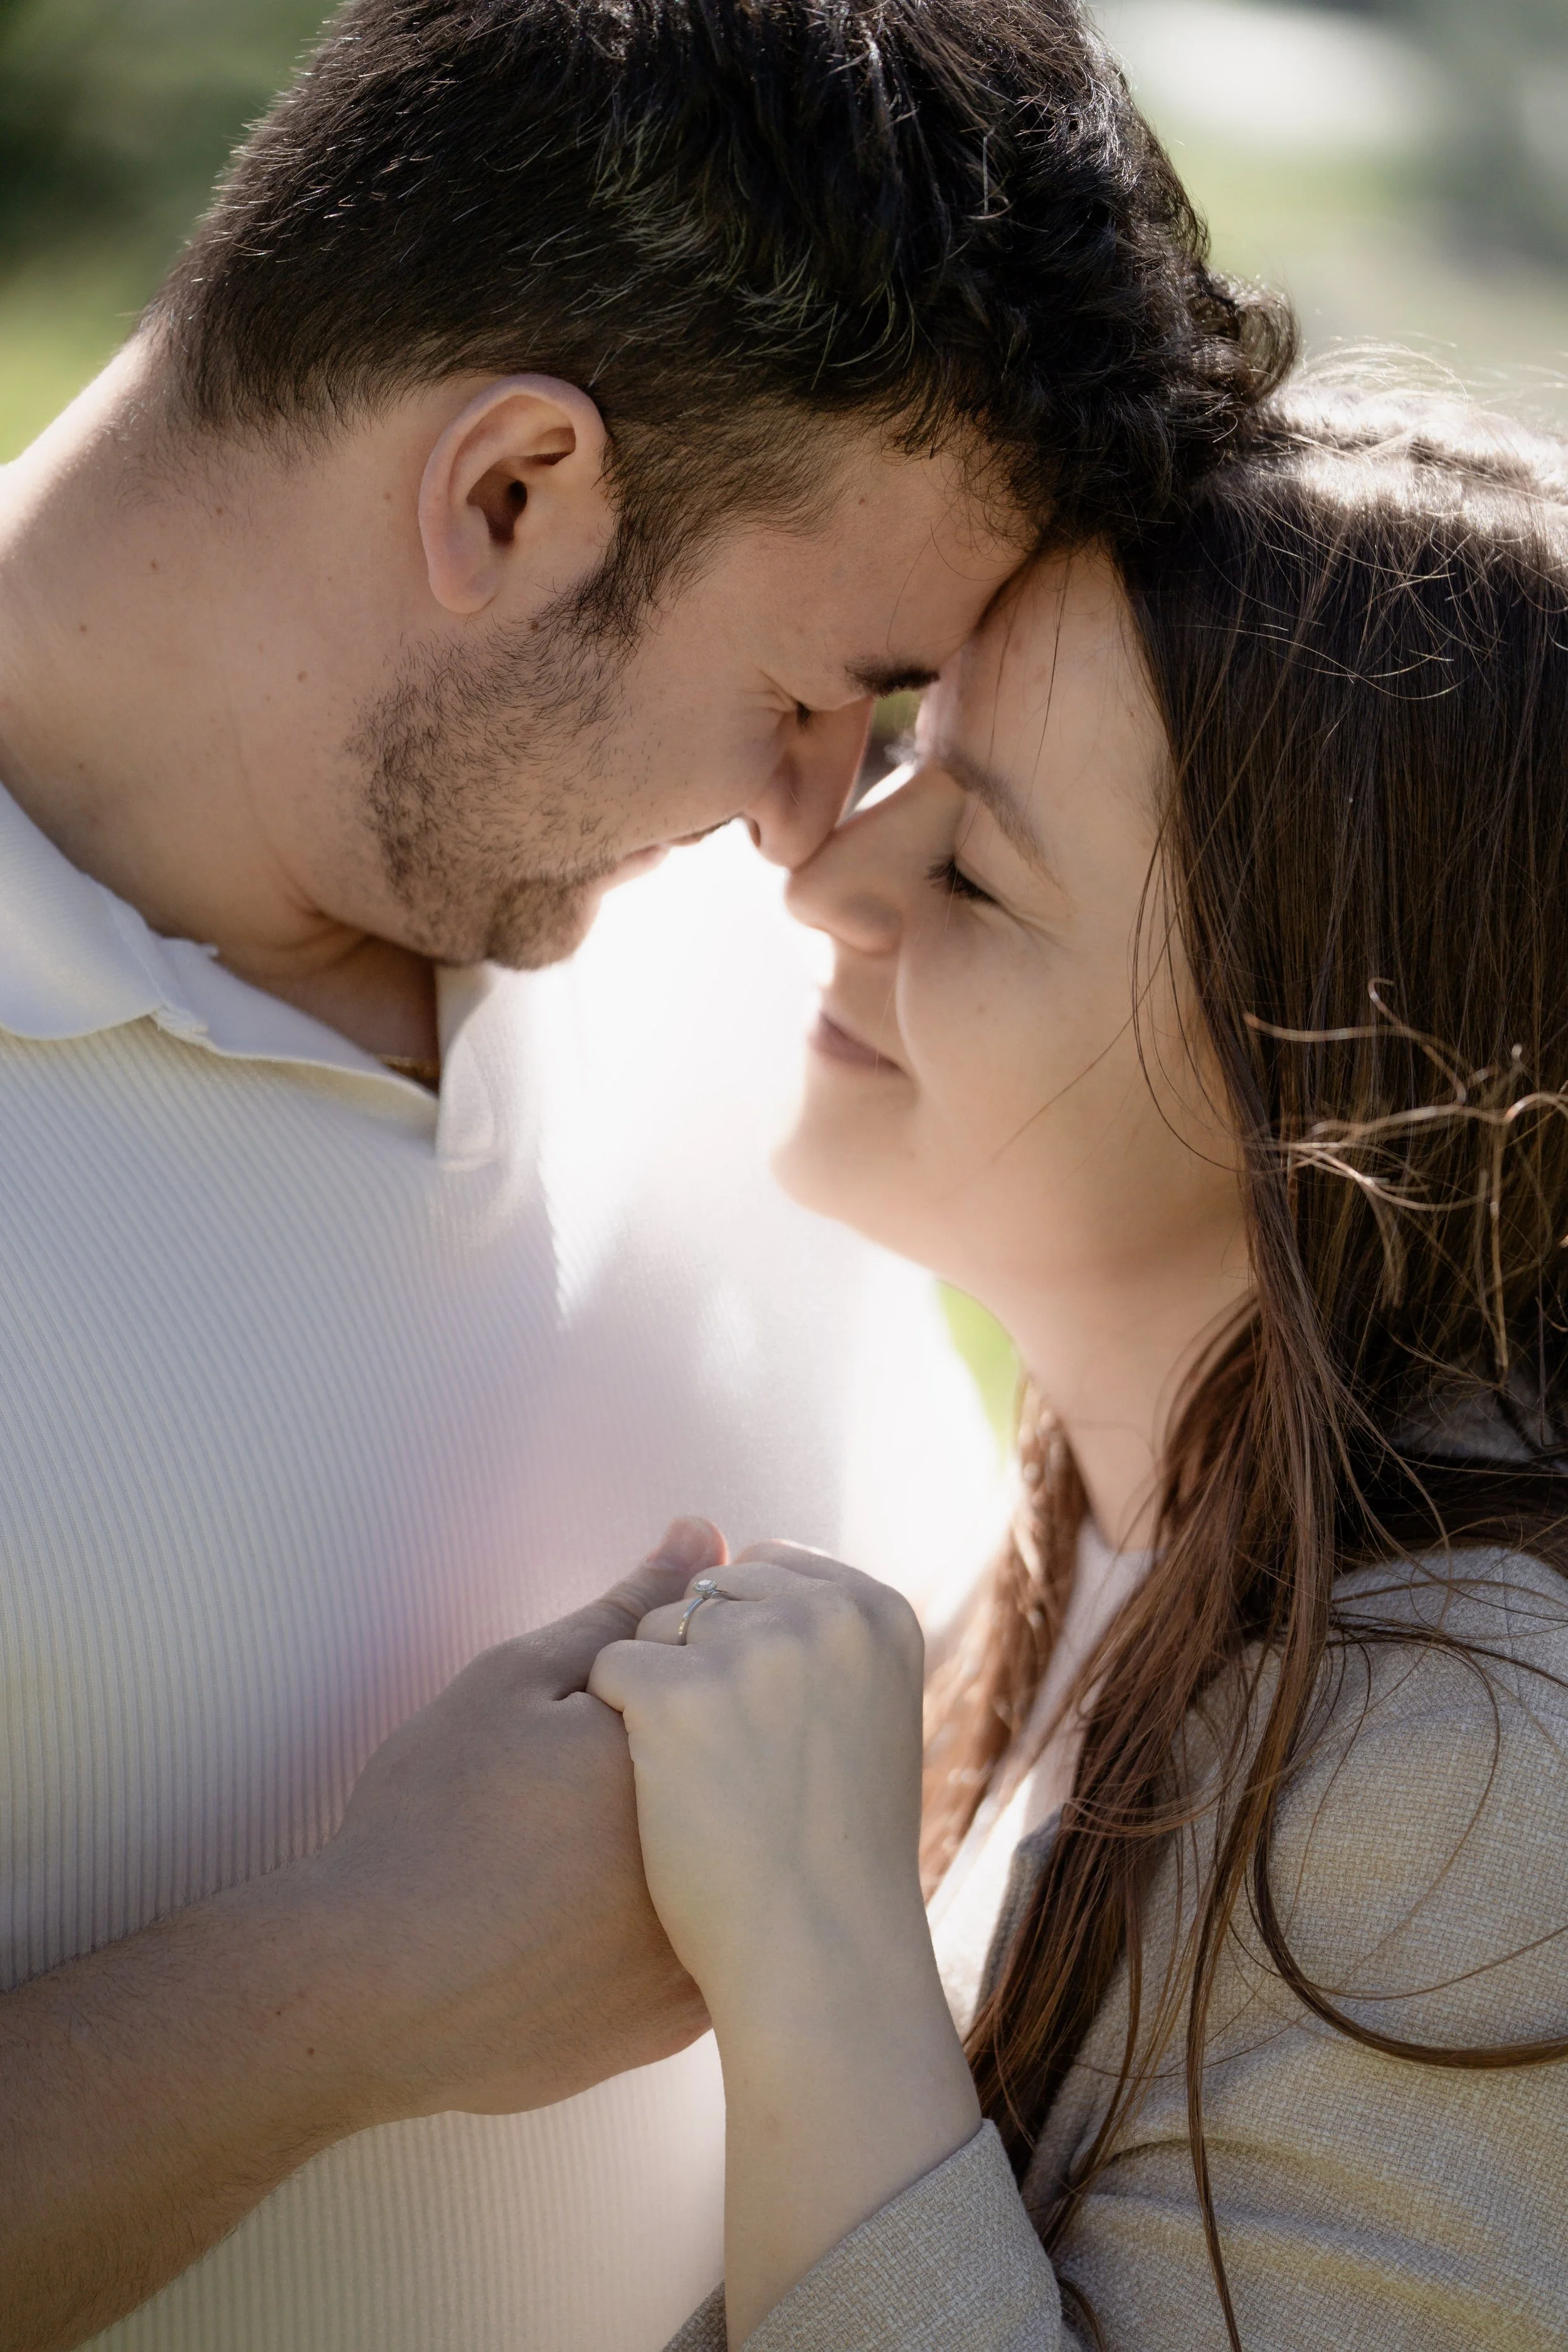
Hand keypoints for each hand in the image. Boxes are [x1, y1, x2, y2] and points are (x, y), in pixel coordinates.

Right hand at [313, 1518, 721, 2117]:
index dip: (677, 1692)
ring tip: (578, 1853)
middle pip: (746, 1785)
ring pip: (735, 1873)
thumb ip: (626, 1609)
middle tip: (575, 1795)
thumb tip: (703, 1533)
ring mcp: (707, 1949)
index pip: (740, 1693)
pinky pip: (707, 1953)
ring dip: (698, 1845)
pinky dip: (672, 1923)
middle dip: (696, 1767)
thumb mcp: (518, 1683)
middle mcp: (722, 1853)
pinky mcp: (680, 2021)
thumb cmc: (429, 1819)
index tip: (596, 1725)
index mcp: (692, 1757)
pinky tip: (591, 1916)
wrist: (365, 1985)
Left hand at [590, 1545, 978, 2343]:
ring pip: (658, 1630)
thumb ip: (807, 1633)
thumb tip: (696, 1526)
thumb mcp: (859, 1717)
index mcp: (881, 1613)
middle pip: (712, 1594)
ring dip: (658, 1699)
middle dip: (700, 1667)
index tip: (764, 1732)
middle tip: (736, 1770)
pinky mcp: (678, 1694)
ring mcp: (754, 1649)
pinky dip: (617, 1732)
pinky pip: (610, 1671)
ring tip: (707, 1790)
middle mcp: (826, 1611)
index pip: (771, 1569)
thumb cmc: (835, 1860)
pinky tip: (660, 1799)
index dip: (744, 1652)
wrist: (824, 1967)